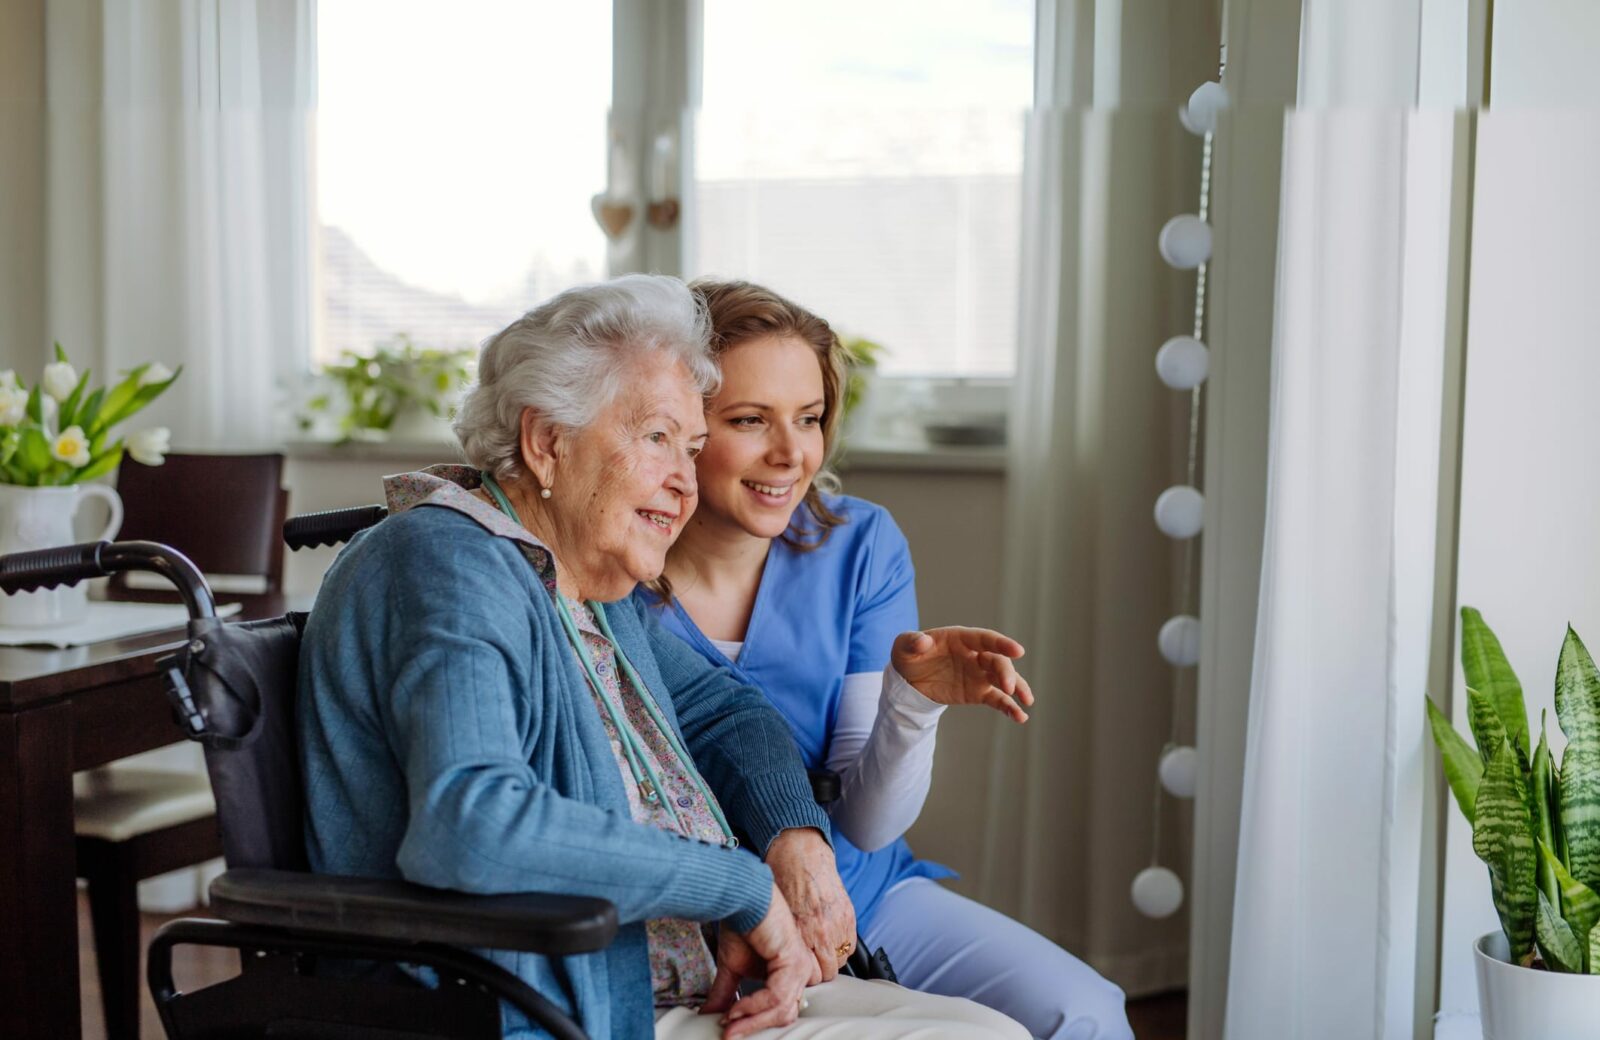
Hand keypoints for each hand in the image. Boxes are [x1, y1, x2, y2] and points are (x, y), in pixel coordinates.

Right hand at [701, 882, 815, 1038]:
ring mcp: (801, 968)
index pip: (780, 1010)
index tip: (729, 1031)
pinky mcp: (794, 963)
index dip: (755, 1022)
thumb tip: (711, 1016)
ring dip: (751, 1021)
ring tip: (728, 1025)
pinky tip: (734, 1010)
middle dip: (754, 1027)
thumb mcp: (732, 967)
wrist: (741, 897)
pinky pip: (776, 996)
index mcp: (790, 973)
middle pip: (783, 1014)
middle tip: (728, 1035)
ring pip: (781, 1010)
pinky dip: (753, 1006)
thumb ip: (726, 993)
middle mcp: (801, 972)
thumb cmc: (742, 923)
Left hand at [765, 827, 854, 980]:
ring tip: (821, 947)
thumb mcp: (775, 915)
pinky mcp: (849, 914)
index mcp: (800, 932)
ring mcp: (838, 923)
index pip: (812, 975)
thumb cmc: (781, 880)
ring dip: (833, 957)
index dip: (806, 975)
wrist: (800, 853)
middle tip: (811, 960)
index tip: (801, 970)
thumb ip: (785, 940)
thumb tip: (786, 960)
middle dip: (820, 970)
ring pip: (842, 960)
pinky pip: (851, 944)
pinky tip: (831, 936)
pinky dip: (843, 944)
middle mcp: (822, 930)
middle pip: (829, 972)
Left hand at [891, 627, 1033, 722]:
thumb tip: (923, 642)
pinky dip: (1009, 707)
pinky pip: (997, 699)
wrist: (908, 679)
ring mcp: (979, 674)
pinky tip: (1020, 717)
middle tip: (1008, 688)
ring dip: (1017, 688)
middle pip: (997, 661)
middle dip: (1006, 673)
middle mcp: (975, 655)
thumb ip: (912, 642)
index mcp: (961, 639)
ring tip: (1027, 702)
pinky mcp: (978, 693)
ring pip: (1003, 679)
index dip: (1002, 644)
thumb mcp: (903, 646)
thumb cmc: (909, 655)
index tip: (1019, 651)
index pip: (985, 639)